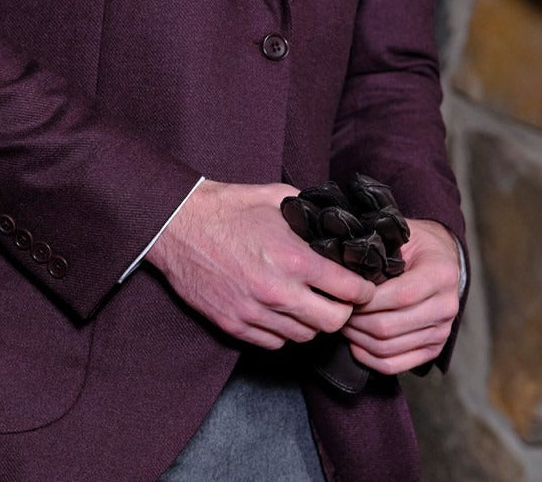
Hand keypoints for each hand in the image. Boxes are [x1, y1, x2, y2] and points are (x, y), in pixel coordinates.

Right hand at [147, 180, 376, 349]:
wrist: (178, 224)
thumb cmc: (226, 207)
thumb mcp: (275, 197)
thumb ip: (310, 212)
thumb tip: (337, 222)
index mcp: (293, 259)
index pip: (349, 292)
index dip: (363, 290)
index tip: (363, 287)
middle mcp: (277, 292)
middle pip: (332, 323)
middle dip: (343, 312)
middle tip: (339, 299)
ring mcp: (254, 312)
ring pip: (304, 337)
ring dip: (312, 323)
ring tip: (308, 303)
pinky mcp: (234, 325)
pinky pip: (274, 343)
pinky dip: (283, 331)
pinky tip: (281, 311)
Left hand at [343, 219, 460, 373]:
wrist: (442, 259)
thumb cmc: (415, 244)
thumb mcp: (401, 234)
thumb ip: (380, 248)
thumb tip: (344, 265)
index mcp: (441, 274)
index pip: (400, 295)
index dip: (367, 299)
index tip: (345, 293)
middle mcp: (446, 306)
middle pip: (391, 326)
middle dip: (357, 320)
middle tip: (337, 309)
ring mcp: (442, 331)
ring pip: (390, 347)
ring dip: (359, 339)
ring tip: (342, 323)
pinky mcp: (434, 348)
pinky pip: (397, 364)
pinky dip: (370, 358)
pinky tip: (355, 344)